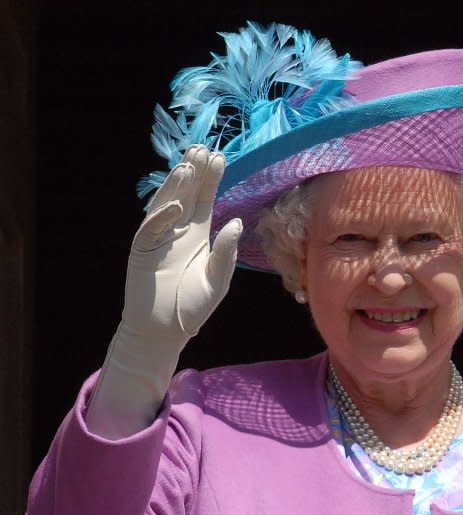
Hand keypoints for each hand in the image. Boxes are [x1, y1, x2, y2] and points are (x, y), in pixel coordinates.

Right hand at [86, 145, 241, 438]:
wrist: (163, 331)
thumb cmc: (192, 309)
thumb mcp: (218, 280)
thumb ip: (226, 252)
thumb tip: (235, 221)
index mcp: (197, 235)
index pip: (205, 199)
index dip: (211, 179)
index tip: (219, 157)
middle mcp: (178, 231)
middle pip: (187, 195)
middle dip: (195, 173)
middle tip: (203, 149)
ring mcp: (158, 238)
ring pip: (167, 204)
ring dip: (177, 186)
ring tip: (189, 165)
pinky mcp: (141, 250)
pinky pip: (152, 228)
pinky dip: (163, 215)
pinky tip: (178, 205)